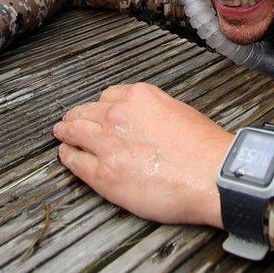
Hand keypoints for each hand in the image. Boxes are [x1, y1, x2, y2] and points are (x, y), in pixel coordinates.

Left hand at [54, 83, 232, 227]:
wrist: (212, 176)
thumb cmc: (205, 150)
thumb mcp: (180, 112)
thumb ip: (154, 113)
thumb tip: (144, 123)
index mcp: (139, 97)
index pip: (108, 96)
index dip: (101, 107)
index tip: (98, 112)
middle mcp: (117, 115)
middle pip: (86, 112)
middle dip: (77, 116)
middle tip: (70, 121)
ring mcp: (106, 144)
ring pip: (74, 132)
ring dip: (66, 132)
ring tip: (62, 134)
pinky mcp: (102, 173)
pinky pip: (74, 161)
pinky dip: (67, 157)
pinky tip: (66, 155)